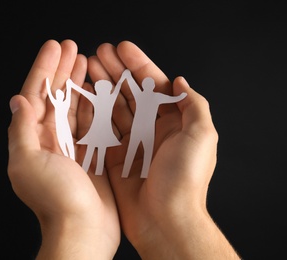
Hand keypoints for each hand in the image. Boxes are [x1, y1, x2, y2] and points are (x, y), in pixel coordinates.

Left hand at [7, 39, 119, 258]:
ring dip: (81, 84)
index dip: (44, 69)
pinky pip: (95, 123)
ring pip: (76, 106)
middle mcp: (52, 140)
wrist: (83, 229)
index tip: (56, 48)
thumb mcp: (28, 163)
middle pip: (56, 96)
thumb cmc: (57, 200)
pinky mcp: (94, 154)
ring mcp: (74, 146)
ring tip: (87, 64)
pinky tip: (101, 93)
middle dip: (63, 70)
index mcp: (34, 139)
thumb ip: (22, 130)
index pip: (36, 94)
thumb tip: (18, 100)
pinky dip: (97, 105)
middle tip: (73, 49)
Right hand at [89, 41, 239, 258]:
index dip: (140, 65)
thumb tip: (180, 81)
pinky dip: (94, 111)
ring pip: (116, 106)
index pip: (156, 85)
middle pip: (133, 92)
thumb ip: (193, 104)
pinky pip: (103, 129)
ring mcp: (134, 142)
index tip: (123, 48)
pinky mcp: (116, 156)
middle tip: (100, 53)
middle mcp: (155, 129)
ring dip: (104, 85)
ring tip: (89, 66)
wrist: (165, 219)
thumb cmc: (186, 178)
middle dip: (117, 71)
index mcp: (176, 122)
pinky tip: (85, 94)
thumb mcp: (202, 135)